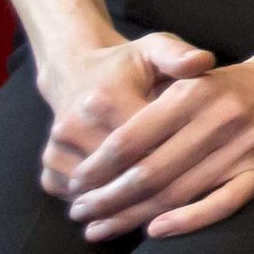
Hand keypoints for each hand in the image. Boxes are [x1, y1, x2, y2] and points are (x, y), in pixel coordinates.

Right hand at [36, 31, 215, 196]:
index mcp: (105, 99)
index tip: (200, 165)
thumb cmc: (126, 65)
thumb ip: (178, 55)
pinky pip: (77, 195)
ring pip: (100, 189)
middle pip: (122, 172)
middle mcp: (73, 125)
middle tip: (186, 194)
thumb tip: (204, 61)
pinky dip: (102, 203)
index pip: (145, 143)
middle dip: (154, 185)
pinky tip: (128, 202)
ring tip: (162, 202)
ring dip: (128, 200)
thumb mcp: (155, 49)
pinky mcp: (49, 164)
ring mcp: (56, 148)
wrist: (75, 71)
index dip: (174, 157)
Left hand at [61, 55, 253, 240]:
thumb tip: (97, 152)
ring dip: (133, 217)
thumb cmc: (226, 85)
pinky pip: (223, 203)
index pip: (130, 139)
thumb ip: (148, 107)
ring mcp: (246, 146)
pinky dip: (188, 221)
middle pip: (149, 172)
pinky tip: (155, 231)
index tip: (74, 186)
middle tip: (80, 215)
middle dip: (107, 199)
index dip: (97, 168)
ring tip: (101, 229)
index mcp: (193, 92)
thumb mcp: (187, 78)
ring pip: (179, 192)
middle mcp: (220, 118)